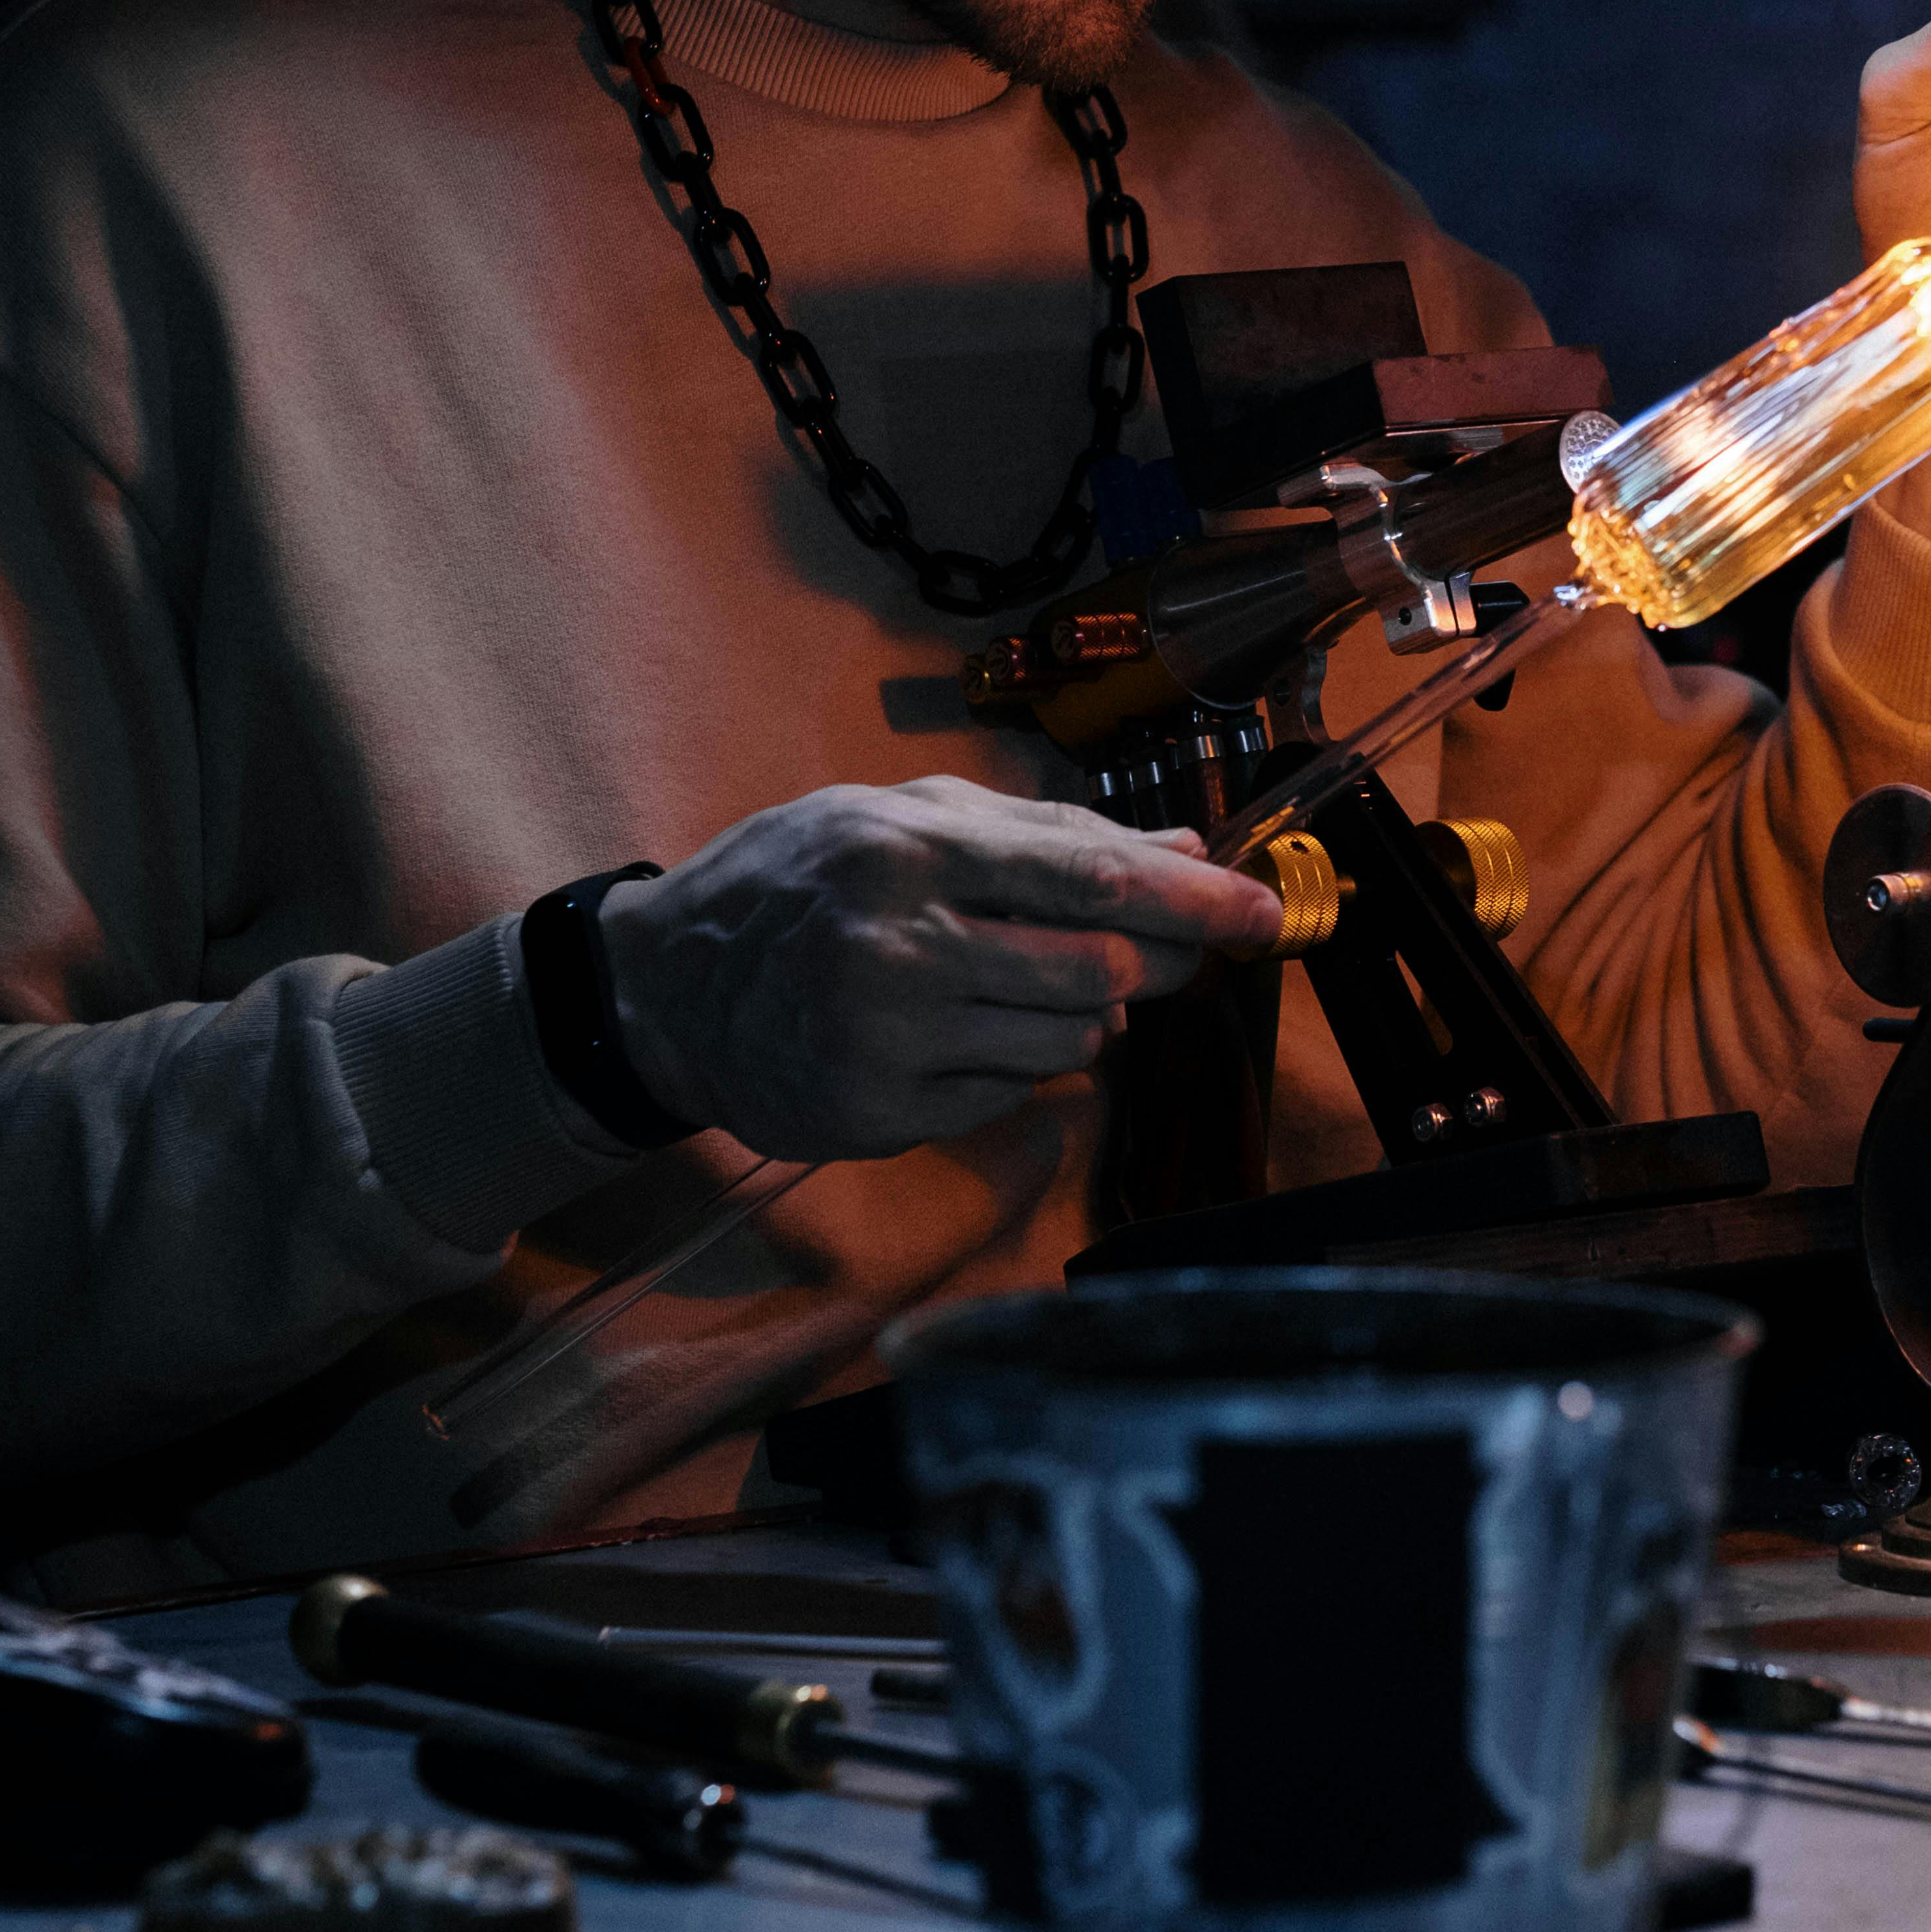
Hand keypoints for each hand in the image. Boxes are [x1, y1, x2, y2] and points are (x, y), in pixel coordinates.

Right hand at [591, 776, 1280, 1161]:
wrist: (667, 986)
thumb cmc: (799, 881)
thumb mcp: (904, 816)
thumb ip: (1048, 833)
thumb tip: (1185, 851)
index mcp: (911, 849)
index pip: (1090, 878)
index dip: (1194, 900)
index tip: (1264, 913)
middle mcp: (899, 944)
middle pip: (1099, 970)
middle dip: (1147, 963)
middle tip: (1148, 953)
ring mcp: (886, 1039)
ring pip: (1068, 1044)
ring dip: (1073, 1019)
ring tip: (1004, 985)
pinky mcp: (875, 1115)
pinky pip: (1006, 1099)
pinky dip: (1006, 1068)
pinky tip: (947, 1034)